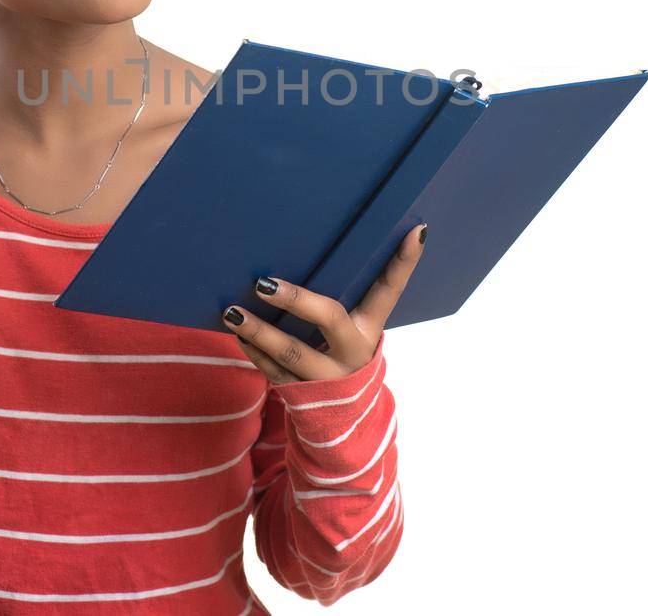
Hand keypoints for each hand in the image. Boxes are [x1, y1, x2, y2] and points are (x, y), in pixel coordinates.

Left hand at [222, 222, 426, 384]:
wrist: (343, 415)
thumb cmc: (342, 350)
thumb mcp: (355, 326)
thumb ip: (348, 294)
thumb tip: (336, 243)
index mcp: (370, 327)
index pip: (390, 289)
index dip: (404, 262)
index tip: (415, 232)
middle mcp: (352, 350)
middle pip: (329, 317)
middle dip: (296, 299)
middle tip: (264, 282)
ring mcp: (327, 375)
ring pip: (291, 352)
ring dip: (259, 330)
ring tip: (232, 311)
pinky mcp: (301, 392)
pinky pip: (272, 370)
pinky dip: (252, 350)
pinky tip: (237, 333)